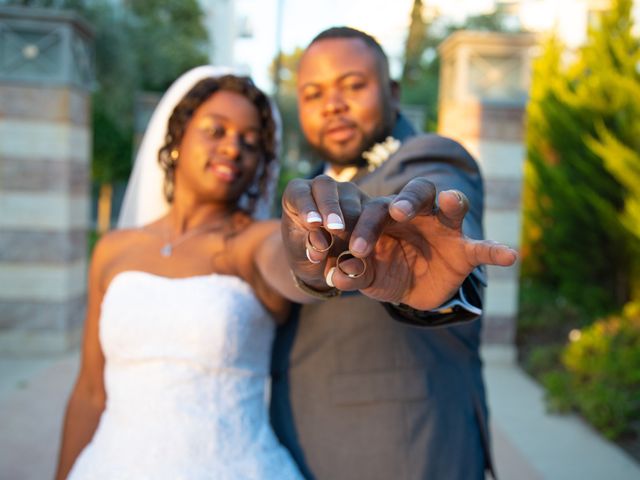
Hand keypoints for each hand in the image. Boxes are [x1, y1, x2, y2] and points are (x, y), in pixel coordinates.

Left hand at [281, 175, 516, 308]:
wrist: (410, 290)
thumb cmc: (383, 271)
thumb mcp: (365, 276)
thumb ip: (351, 273)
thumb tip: (336, 277)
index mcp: (386, 215)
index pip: (374, 211)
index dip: (364, 228)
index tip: (356, 251)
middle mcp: (417, 214)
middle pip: (416, 192)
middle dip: (407, 199)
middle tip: (397, 212)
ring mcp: (444, 229)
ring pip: (451, 203)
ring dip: (450, 200)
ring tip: (450, 201)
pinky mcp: (464, 250)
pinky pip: (482, 247)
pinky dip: (495, 250)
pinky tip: (510, 255)